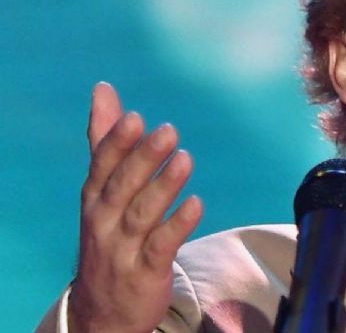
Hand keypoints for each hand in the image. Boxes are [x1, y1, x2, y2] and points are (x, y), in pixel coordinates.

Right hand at [67, 83, 202, 332]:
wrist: (101, 309)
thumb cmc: (107, 234)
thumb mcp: (101, 188)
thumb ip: (105, 139)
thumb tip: (103, 89)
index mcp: (96, 196)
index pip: (103, 165)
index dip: (117, 142)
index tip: (134, 116)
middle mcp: (105, 220)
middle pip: (122, 186)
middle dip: (143, 158)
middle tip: (168, 130)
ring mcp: (123, 247)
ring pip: (143, 214)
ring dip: (164, 186)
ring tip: (185, 158)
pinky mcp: (146, 271)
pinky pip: (162, 246)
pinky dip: (178, 225)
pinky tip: (197, 203)